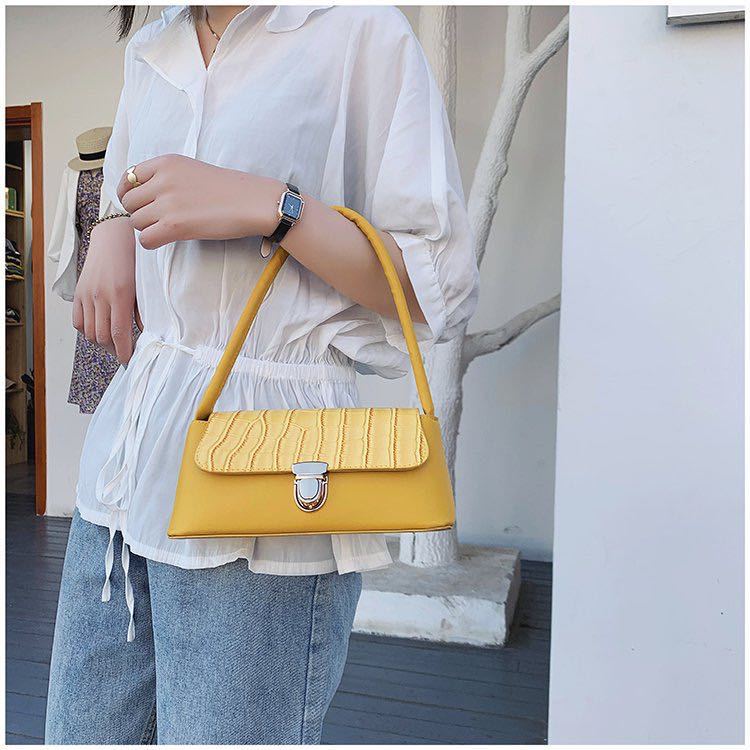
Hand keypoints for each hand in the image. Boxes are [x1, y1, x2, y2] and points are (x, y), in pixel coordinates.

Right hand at [72, 217, 137, 363]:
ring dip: (101, 343)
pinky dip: (88, 331)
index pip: (119, 334)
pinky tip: (100, 331)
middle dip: (114, 350)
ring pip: (89, 332)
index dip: (124, 352)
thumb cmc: (134, 261)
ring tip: (114, 344)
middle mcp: (100, 297)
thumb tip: (146, 334)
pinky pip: (78, 321)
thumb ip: (143, 311)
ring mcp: (86, 295)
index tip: (130, 361)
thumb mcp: (144, 285)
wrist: (113, 238)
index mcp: (120, 295)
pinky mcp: (78, 293)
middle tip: (124, 353)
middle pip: (102, 336)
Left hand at [118, 155, 282, 249]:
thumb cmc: (230, 189)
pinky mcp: (174, 225)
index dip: (130, 193)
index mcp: (166, 163)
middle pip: (129, 202)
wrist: (254, 202)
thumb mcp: (193, 170)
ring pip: (136, 222)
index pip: (129, 177)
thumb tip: (145, 196)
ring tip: (168, 229)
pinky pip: (145, 240)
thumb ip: (167, 177)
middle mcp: (162, 180)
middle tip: (158, 219)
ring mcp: (167, 203)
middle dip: (140, 213)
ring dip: (148, 229)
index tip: (140, 203)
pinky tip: (166, 239)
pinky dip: (152, 243)